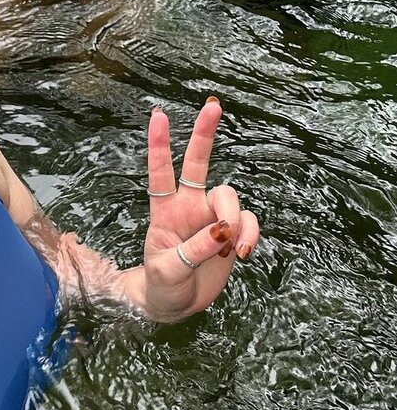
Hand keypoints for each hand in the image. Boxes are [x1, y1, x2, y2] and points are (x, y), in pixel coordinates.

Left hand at [131, 98, 258, 320]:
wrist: (174, 303)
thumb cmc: (162, 283)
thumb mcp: (168, 271)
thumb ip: (192, 250)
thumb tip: (222, 231)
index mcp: (164, 210)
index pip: (160, 172)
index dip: (159, 144)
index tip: (158, 115)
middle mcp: (188, 206)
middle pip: (198, 163)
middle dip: (204, 134)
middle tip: (213, 107)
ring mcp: (210, 217)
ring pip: (230, 197)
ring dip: (235, 219)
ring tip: (233, 248)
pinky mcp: (230, 232)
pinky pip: (247, 221)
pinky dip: (250, 233)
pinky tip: (243, 252)